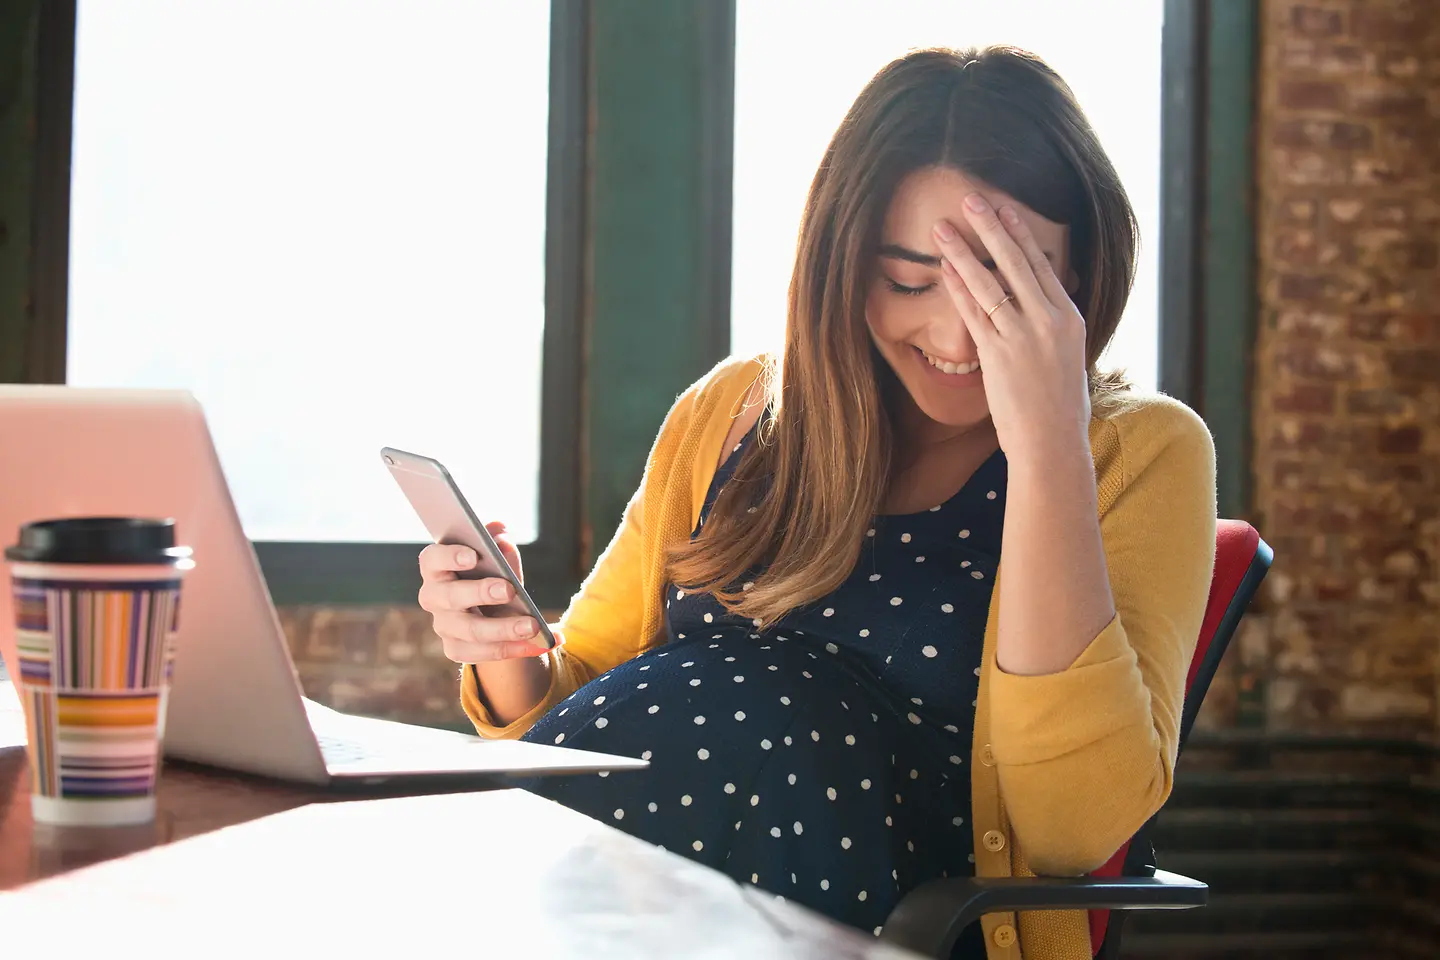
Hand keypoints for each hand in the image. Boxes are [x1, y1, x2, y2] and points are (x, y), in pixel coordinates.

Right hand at [417, 521, 555, 662]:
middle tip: (509, 589)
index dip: (449, 557)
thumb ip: (498, 546)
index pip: (432, 559)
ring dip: (504, 629)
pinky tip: (538, 645)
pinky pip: (484, 653)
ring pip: (471, 631)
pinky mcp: (456, 649)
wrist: (491, 610)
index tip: (473, 556)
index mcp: (437, 567)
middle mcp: (433, 597)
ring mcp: (443, 626)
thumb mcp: (495, 558)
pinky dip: (515, 649)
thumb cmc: (488, 573)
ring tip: (534, 626)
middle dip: (481, 592)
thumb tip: (502, 539)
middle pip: (451, 597)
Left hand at [932, 193, 1090, 462]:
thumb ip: (1054, 331)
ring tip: (944, 227)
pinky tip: (944, 267)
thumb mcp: (1068, 360)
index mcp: (1069, 319)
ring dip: (963, 250)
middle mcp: (1049, 321)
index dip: (1021, 235)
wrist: (1053, 443)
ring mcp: (1023, 336)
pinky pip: (974, 312)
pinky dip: (958, 287)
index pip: (1042, 266)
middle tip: (972, 198)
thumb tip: (1043, 311)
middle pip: (1016, 262)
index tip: (1005, 210)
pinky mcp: (999, 354)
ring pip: (989, 282)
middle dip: (992, 227)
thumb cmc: (1059, 409)